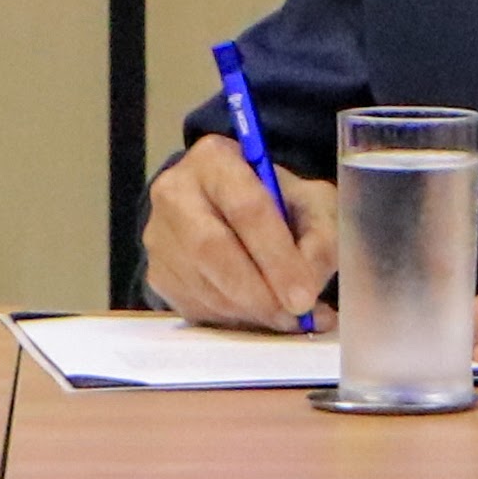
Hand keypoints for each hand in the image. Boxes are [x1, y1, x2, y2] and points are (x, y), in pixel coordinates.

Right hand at [144, 144, 333, 331]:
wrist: (235, 210)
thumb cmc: (278, 202)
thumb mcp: (313, 203)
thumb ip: (320, 238)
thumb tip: (308, 285)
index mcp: (215, 159)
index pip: (246, 208)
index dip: (277, 257)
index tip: (304, 296)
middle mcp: (175, 191)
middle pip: (213, 249)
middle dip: (259, 292)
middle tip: (294, 316)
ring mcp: (159, 234)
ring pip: (202, 284)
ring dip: (249, 311)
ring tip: (286, 317)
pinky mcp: (156, 271)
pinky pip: (192, 306)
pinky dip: (232, 319)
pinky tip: (258, 314)